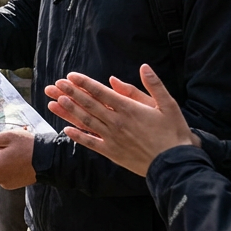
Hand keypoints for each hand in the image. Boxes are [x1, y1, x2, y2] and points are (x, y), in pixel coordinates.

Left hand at [47, 64, 200, 176]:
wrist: (174, 164)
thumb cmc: (174, 133)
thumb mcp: (168, 104)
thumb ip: (154, 85)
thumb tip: (143, 67)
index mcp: (129, 109)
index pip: (101, 92)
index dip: (84, 83)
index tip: (71, 76)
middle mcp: (117, 122)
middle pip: (89, 104)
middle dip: (71, 93)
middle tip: (57, 84)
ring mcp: (112, 138)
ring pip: (86, 121)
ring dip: (70, 110)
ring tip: (56, 101)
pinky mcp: (112, 152)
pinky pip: (91, 143)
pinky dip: (78, 136)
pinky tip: (66, 129)